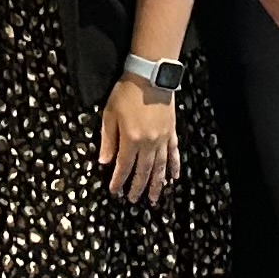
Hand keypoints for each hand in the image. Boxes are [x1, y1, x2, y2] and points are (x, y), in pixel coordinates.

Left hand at [97, 79, 179, 204]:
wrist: (151, 77)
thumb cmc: (126, 93)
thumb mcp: (110, 114)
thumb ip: (108, 140)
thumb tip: (104, 162)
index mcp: (131, 140)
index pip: (123, 167)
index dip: (118, 181)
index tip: (115, 192)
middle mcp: (148, 143)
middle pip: (143, 171)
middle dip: (137, 188)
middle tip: (133, 200)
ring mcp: (162, 139)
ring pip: (160, 167)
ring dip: (157, 184)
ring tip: (154, 198)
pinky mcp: (171, 133)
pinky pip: (174, 154)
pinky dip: (174, 167)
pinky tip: (174, 178)